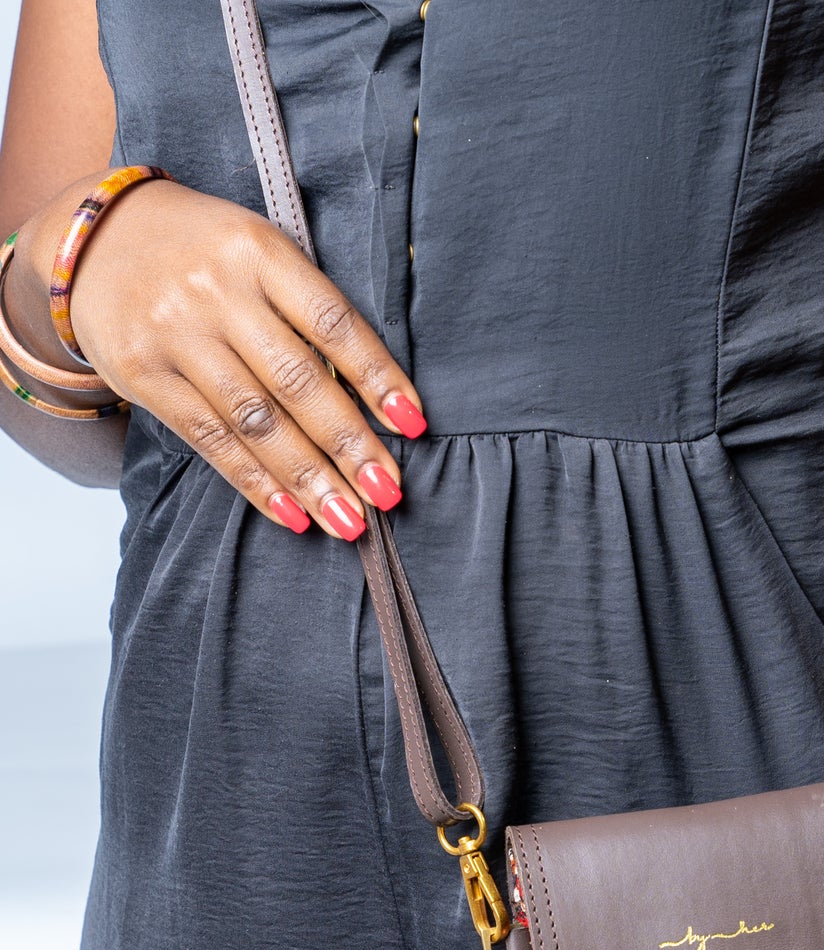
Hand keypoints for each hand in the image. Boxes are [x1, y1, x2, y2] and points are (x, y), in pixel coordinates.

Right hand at [11, 175, 425, 536]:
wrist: (91, 238)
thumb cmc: (202, 253)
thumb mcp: (255, 251)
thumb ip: (304, 309)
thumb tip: (372, 400)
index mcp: (258, 251)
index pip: (332, 322)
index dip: (377, 378)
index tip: (414, 425)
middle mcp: (215, 290)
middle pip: (296, 380)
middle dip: (349, 444)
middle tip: (388, 492)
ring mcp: (175, 333)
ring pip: (255, 419)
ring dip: (308, 478)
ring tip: (349, 520)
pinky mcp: (143, 374)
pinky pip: (209, 439)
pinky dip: (255, 483)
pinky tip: (293, 514)